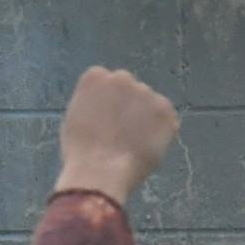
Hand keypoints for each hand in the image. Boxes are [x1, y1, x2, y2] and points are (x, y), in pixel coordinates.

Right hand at [52, 67, 178, 205]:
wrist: (101, 168)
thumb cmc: (81, 148)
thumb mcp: (77, 114)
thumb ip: (95, 100)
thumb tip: (109, 102)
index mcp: (96, 76)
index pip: (107, 80)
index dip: (107, 102)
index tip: (104, 119)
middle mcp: (122, 78)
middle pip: (129, 88)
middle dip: (128, 105)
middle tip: (122, 131)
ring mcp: (146, 93)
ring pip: (149, 103)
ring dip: (145, 116)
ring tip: (132, 141)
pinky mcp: (166, 110)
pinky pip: (166, 118)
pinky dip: (161, 130)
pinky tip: (147, 144)